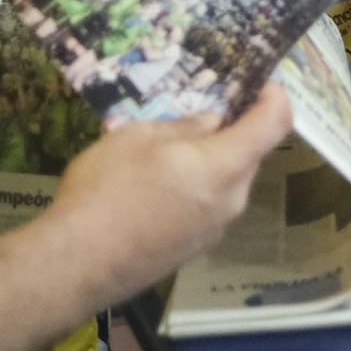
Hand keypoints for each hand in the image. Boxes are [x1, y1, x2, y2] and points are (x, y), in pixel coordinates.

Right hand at [46, 82, 293, 306]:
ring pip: (228, 182)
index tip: (260, 84)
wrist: (75, 266)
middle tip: (197, 115)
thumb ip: (183, 127)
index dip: (274, 98)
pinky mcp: (194, 250)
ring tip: (166, 152)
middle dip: (233, 132)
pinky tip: (156, 188)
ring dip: (211, 162)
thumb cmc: (106, 190)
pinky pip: (209, 207)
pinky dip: (197, 189)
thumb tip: (212, 122)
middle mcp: (231, 200)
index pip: (274, 124)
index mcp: (224, 166)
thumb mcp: (137, 137)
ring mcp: (215, 230)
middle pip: (250, 155)